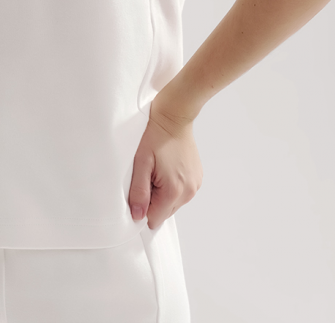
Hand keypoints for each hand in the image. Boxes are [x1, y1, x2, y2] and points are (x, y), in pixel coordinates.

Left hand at [128, 98, 202, 229]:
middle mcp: (189, 192)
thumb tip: (137, 215)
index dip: (142, 208)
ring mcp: (195, 185)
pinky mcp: (197, 178)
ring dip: (163, 194)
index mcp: (174, 191)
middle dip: (153, 200)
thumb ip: (139, 191)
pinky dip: (172, 186)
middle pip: (164, 212)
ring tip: (157, 170)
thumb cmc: (155, 135)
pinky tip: (167, 168)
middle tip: (147, 176)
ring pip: (173, 203)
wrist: (174, 116)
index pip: (154, 219)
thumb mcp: (140, 162)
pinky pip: (182, 192)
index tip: (138, 191)